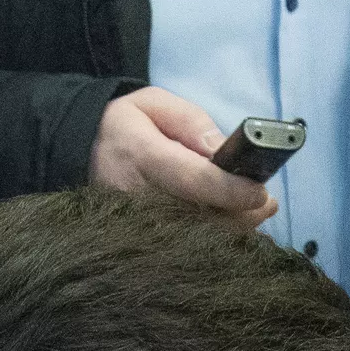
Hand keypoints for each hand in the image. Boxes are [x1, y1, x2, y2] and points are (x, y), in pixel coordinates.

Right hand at [89, 88, 278, 224]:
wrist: (82, 154)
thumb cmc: (124, 126)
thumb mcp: (153, 103)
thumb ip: (191, 122)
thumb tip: (222, 150)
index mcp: (141, 156)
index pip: (193, 180)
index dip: (231, 190)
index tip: (260, 192)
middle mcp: (139, 199)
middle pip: (202, 219)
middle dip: (242, 214)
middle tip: (267, 202)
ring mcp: (140, 226)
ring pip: (199, 239)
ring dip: (234, 228)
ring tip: (256, 210)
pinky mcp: (144, 241)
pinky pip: (188, 246)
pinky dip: (217, 236)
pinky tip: (234, 222)